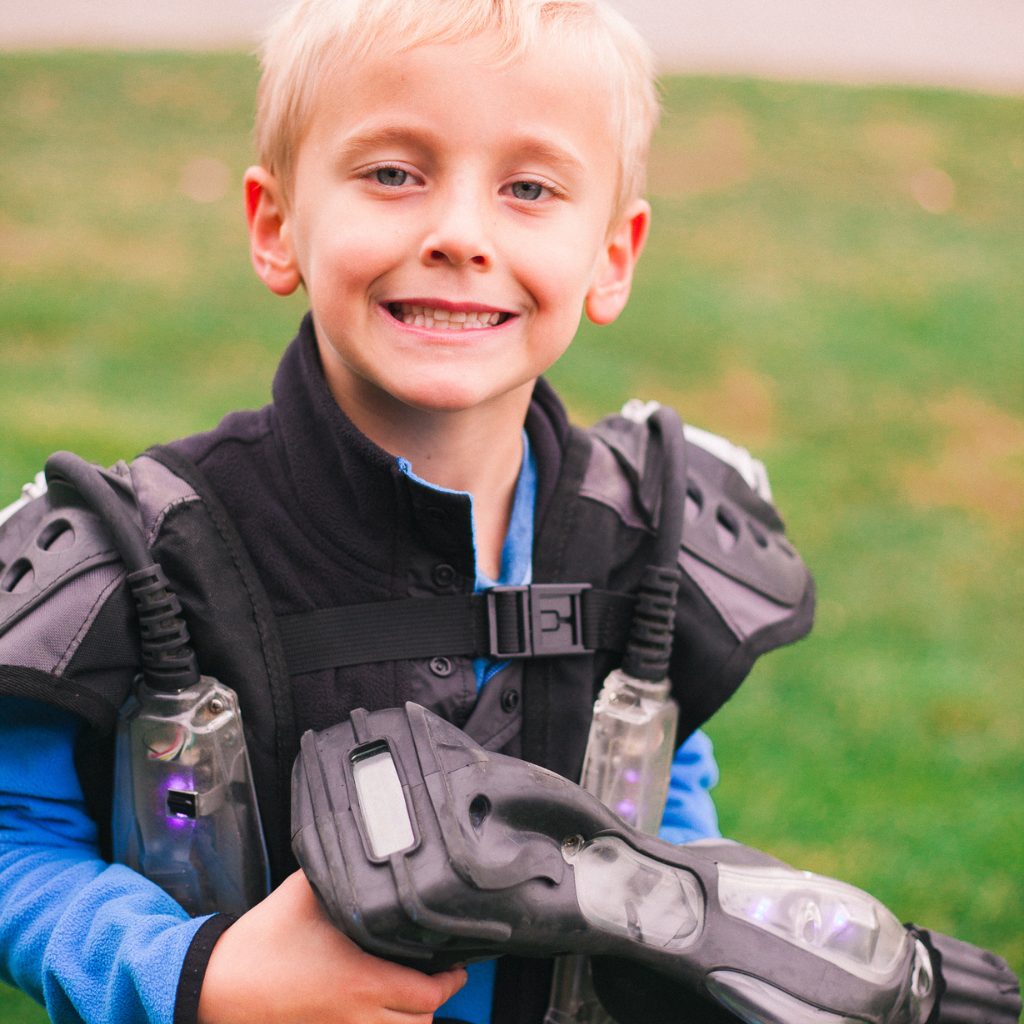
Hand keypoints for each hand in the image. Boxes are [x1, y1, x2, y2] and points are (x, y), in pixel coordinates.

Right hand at [197, 869, 466, 1022]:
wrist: (212, 985)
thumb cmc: (259, 942)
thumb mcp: (304, 892)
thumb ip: (339, 869)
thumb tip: (363, 841)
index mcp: (360, 980)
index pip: (427, 995)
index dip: (451, 981)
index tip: (457, 965)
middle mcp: (354, 1015)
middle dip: (436, 1002)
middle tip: (441, 977)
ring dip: (410, 1021)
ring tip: (414, 996)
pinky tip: (379, 1010)